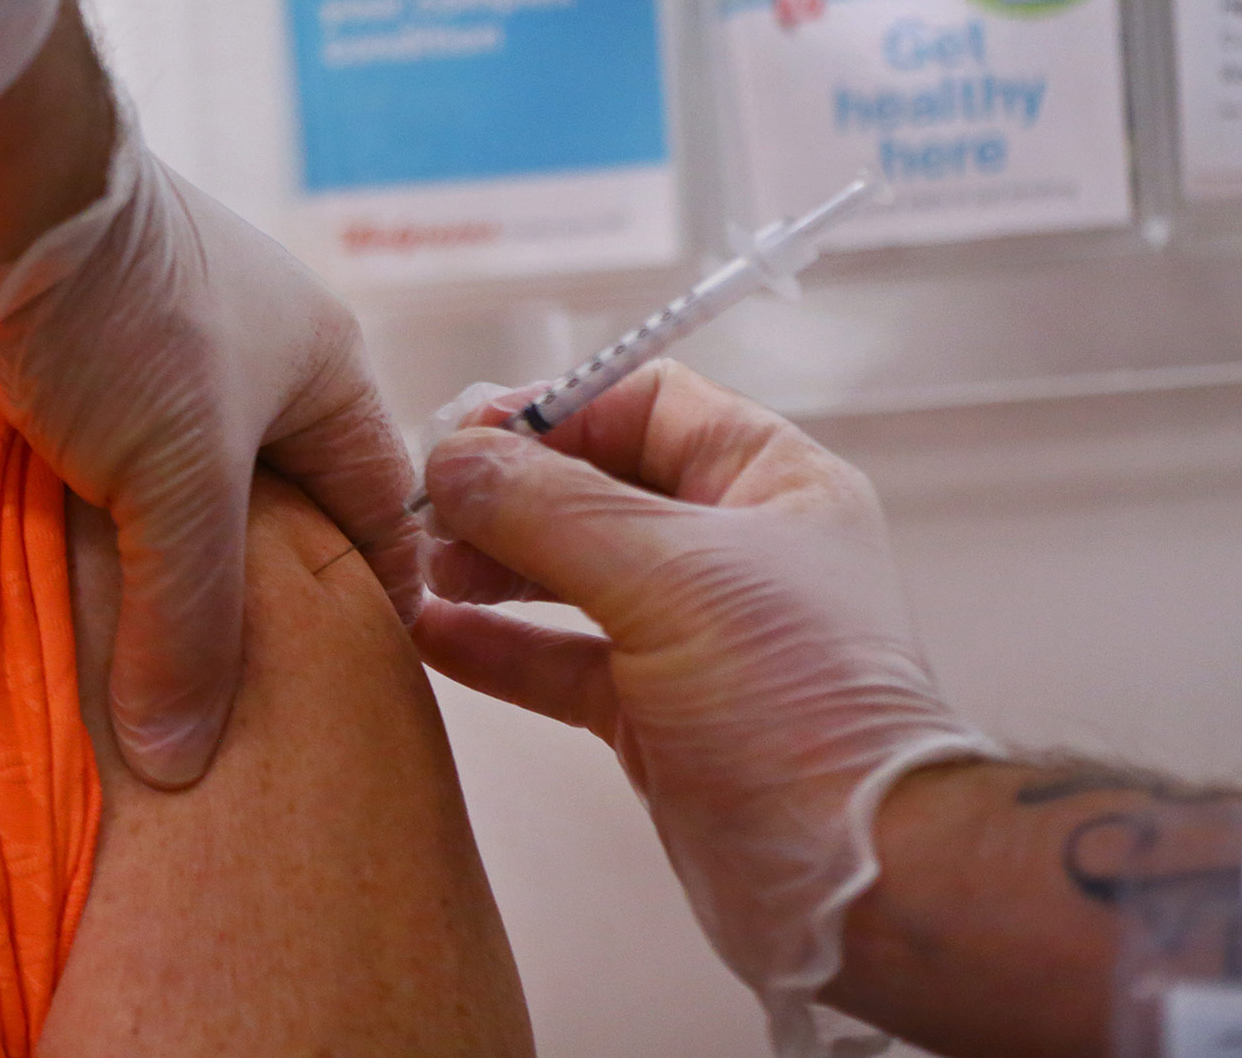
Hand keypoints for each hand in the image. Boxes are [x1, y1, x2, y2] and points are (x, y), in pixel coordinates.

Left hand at [0, 89, 420, 790]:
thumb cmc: (116, 317)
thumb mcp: (176, 481)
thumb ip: (190, 620)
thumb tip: (184, 761)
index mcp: (323, 365)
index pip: (380, 512)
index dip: (371, 606)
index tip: (344, 704)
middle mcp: (256, 352)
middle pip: (275, 506)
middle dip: (253, 597)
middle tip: (229, 708)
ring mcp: (162, 346)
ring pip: (177, 487)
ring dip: (157, 560)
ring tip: (141, 665)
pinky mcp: (77, 346)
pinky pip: (101, 457)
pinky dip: (91, 518)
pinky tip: (68, 584)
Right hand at [414, 365, 997, 1050]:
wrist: (860, 879)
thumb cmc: (797, 703)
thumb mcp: (669, 578)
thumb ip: (548, 508)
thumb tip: (449, 457)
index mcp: (771, 484)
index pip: (645, 403)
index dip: (554, 410)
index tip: (466, 437)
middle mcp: (734, 549)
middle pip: (593, 485)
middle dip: (506, 492)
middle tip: (428, 511)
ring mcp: (693, 633)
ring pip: (568, 571)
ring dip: (491, 565)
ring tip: (423, 570)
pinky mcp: (657, 713)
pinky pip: (560, 657)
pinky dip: (497, 643)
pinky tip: (431, 634)